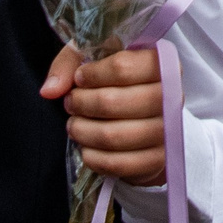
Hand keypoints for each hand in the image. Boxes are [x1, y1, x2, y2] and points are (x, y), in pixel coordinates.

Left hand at [43, 45, 166, 184]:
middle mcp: (172, 96)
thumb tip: (49, 90)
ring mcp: (167, 131)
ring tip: (74, 124)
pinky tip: (86, 146)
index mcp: (162, 63)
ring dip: (83, 131)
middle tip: (71, 103)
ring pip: (112, 136)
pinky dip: (93, 156)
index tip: (80, 78)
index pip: (122, 67)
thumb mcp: (96, 59)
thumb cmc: (119, 81)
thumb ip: (69, 64)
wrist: (149, 116)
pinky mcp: (157, 160)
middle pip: (113, 102)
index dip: (92, 75)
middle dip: (82, 103)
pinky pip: (116, 164)